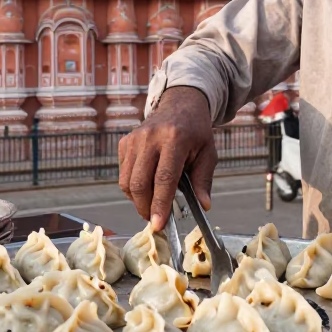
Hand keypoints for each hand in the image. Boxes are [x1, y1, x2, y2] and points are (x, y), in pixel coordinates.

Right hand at [118, 86, 217, 231]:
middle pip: (139, 183)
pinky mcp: (125, 142)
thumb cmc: (196, 132)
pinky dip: (132, 187)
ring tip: (151, 205)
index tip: (159, 224)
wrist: (180, 106)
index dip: (160, 204)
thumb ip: (204, 181)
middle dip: (145, 207)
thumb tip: (203, 205)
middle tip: (155, 219)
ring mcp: (135, 138)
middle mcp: (151, 137)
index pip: (164, 178)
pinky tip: (146, 186)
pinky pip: (123, 173)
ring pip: (126, 181)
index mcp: (175, 139)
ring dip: (137, 200)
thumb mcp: (207, 154)